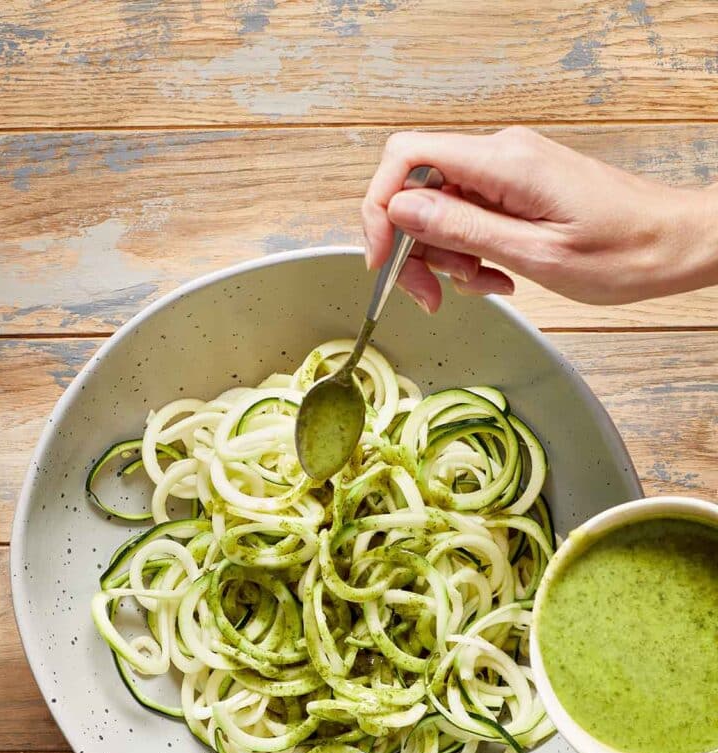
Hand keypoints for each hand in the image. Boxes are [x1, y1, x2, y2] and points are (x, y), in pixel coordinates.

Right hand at [361, 128, 717, 311]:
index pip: (406, 157)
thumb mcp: (534, 254)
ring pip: (441, 209)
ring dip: (446, 257)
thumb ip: (463, 228)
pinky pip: (470, 216)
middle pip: (418, 189)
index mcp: (503, 162)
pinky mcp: (517, 187)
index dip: (380, 208)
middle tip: (431, 296)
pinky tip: (495, 277)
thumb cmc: (624, 253)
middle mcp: (501, 155)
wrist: (674, 244)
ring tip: (481, 287)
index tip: (382, 258)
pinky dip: (470, 253)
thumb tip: (400, 210)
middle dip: (415, 247)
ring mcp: (508, 170)